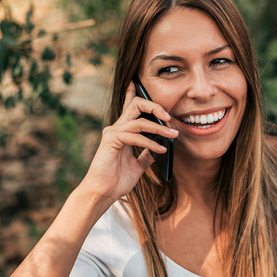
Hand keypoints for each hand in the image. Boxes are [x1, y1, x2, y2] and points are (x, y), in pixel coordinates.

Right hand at [80, 83, 177, 201]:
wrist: (103, 193)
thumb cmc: (117, 180)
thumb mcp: (137, 165)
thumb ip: (147, 154)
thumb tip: (161, 146)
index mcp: (122, 131)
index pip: (130, 107)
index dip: (135, 92)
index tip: (141, 82)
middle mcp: (116, 128)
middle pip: (136, 105)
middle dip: (155, 106)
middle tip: (169, 116)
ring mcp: (113, 133)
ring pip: (139, 120)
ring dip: (159, 128)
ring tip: (172, 134)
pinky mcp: (111, 141)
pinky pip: (135, 136)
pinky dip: (150, 142)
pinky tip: (161, 149)